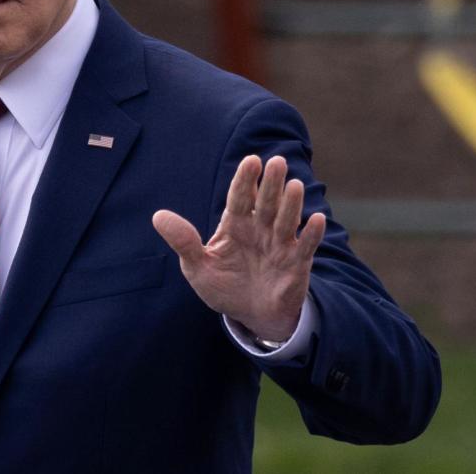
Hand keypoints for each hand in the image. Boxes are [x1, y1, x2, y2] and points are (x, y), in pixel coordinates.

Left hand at [152, 155, 325, 341]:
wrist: (252, 315)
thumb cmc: (225, 286)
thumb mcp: (198, 268)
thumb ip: (183, 242)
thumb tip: (158, 216)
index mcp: (236, 225)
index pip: (240, 198)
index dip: (245, 180)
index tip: (251, 160)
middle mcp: (260, 229)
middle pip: (266, 203)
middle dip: (271, 184)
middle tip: (277, 162)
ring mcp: (280, 244)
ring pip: (287, 220)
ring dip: (292, 204)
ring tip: (295, 185)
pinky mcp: (297, 264)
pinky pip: (305, 246)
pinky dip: (311, 234)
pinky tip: (316, 219)